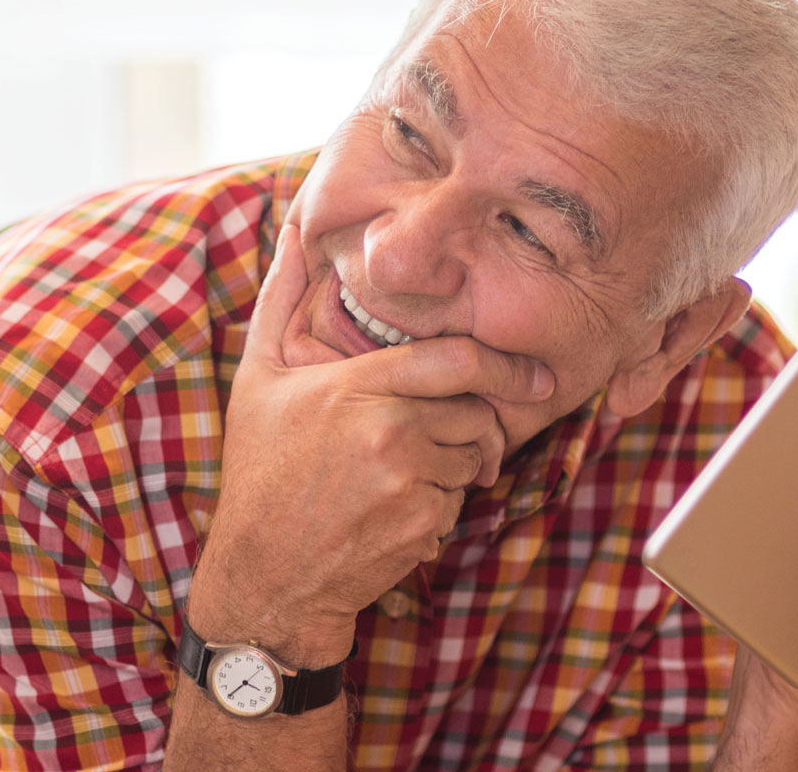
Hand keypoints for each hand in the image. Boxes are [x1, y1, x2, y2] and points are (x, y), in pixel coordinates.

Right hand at [187, 224, 554, 664]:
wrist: (263, 572)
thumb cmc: (260, 468)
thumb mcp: (258, 377)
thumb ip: (283, 296)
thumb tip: (295, 224)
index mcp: (356, 385)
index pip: (457, 360)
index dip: (507, 365)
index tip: (539, 374)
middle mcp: (387, 430)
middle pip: (477, 413)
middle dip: (477, 425)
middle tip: (457, 437)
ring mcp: (408, 482)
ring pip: (473, 458)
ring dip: (456, 466)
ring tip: (402, 474)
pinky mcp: (421, 527)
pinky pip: (459, 503)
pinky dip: (440, 506)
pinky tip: (393, 510)